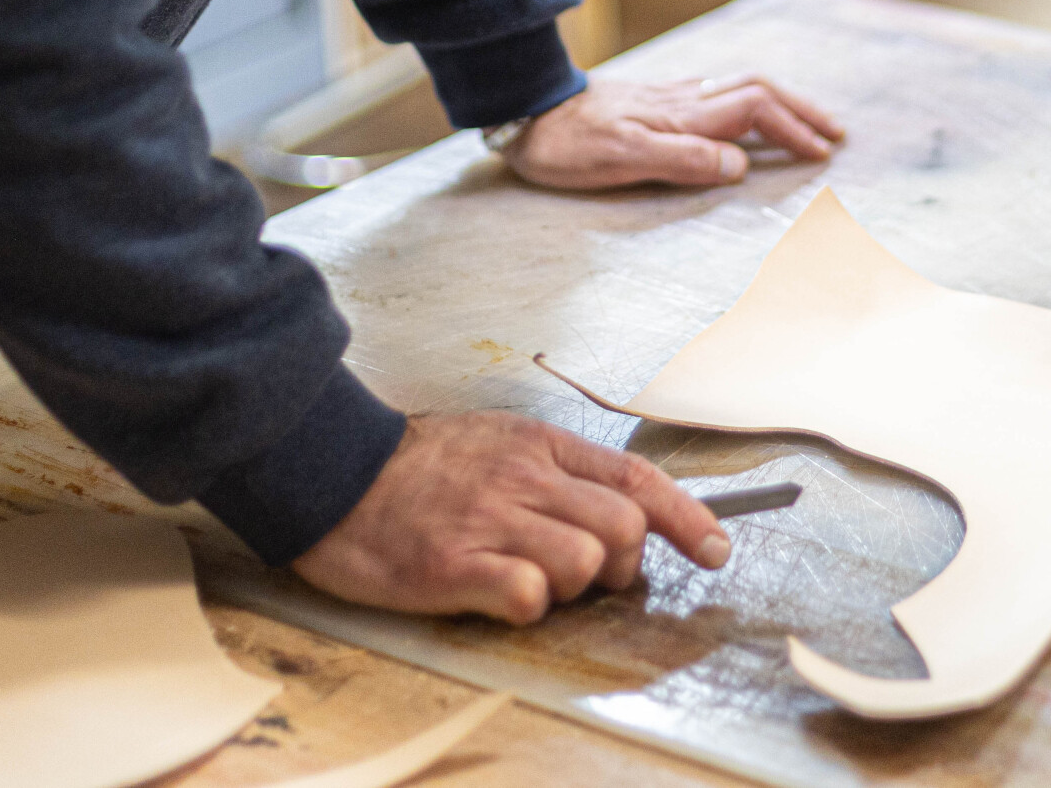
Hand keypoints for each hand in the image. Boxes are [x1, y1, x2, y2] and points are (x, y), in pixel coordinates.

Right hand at [291, 411, 729, 622]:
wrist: (334, 470)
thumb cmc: (419, 467)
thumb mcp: (500, 444)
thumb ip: (559, 471)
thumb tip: (625, 508)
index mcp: (540, 445)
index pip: (637, 476)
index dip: (687, 517)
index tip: (716, 550)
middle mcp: (524, 478)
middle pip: (623, 525)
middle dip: (621, 560)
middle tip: (585, 572)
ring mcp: (490, 520)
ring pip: (585, 561)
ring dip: (572, 585)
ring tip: (529, 577)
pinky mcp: (452, 564)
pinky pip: (527, 595)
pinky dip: (527, 605)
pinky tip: (498, 594)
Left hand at [504, 76, 844, 190]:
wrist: (525, 110)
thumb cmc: (567, 145)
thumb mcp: (621, 158)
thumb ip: (682, 159)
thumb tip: (740, 165)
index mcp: (682, 115)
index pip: (755, 110)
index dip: (791, 129)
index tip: (820, 154)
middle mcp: (683, 100)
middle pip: (758, 91)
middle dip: (800, 111)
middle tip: (835, 134)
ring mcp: (670, 98)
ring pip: (740, 89)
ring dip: (781, 104)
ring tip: (807, 123)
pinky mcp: (655, 101)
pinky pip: (719, 95)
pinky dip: (751, 103)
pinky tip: (748, 114)